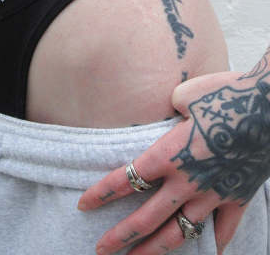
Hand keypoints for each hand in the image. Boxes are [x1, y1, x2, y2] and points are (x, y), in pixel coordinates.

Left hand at [77, 67, 269, 254]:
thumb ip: (169, 110)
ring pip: (180, 232)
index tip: (84, 205)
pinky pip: (224, 230)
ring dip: (156, 250)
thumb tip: (170, 112)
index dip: (102, 193)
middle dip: (121, 236)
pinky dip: (215, 245)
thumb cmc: (224, 94)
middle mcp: (187, 181)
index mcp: (169, 154)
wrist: (268, 106)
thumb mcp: (185, 95)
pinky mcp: (239, 197)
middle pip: (147, 217)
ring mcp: (214, 194)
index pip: (127, 179)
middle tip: (100, 249)